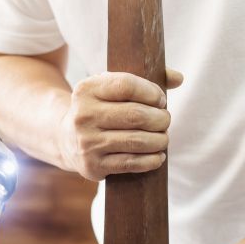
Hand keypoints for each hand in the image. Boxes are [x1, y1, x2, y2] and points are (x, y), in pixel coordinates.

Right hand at [58, 68, 182, 180]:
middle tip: (165, 121)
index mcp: (87, 89)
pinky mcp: (93, 166)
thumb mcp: (110, 89)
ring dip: (159, 140)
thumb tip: (179, 78)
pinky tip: (158, 156)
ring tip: (163, 138)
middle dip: (160, 119)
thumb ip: (145, 81)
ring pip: (137, 141)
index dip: (151, 93)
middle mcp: (83, 115)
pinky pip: (131, 163)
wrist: (65, 138)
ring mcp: (87, 142)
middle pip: (136, 115)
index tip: (160, 100)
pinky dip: (151, 160)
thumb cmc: (99, 109)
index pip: (127, 86)